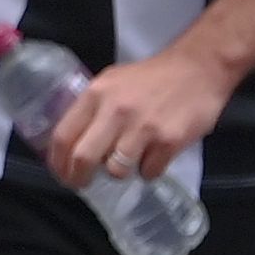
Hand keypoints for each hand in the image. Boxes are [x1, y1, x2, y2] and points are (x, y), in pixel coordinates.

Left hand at [47, 45, 237, 186]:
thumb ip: (92, 107)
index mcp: (95, 95)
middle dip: (78, 177)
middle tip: (81, 184)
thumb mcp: (110, 82)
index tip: (60, 173)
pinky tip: (152, 159)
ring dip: (118, 173)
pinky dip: (148, 171)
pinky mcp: (170, 141)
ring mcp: (143, 128)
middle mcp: (115, 112)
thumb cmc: (150, 77)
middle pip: (84, 157)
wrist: (197, 69)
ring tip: (125, 164)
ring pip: (116, 170)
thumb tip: (73, 138)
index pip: (63, 135)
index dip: (57, 160)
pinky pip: (149, 171)